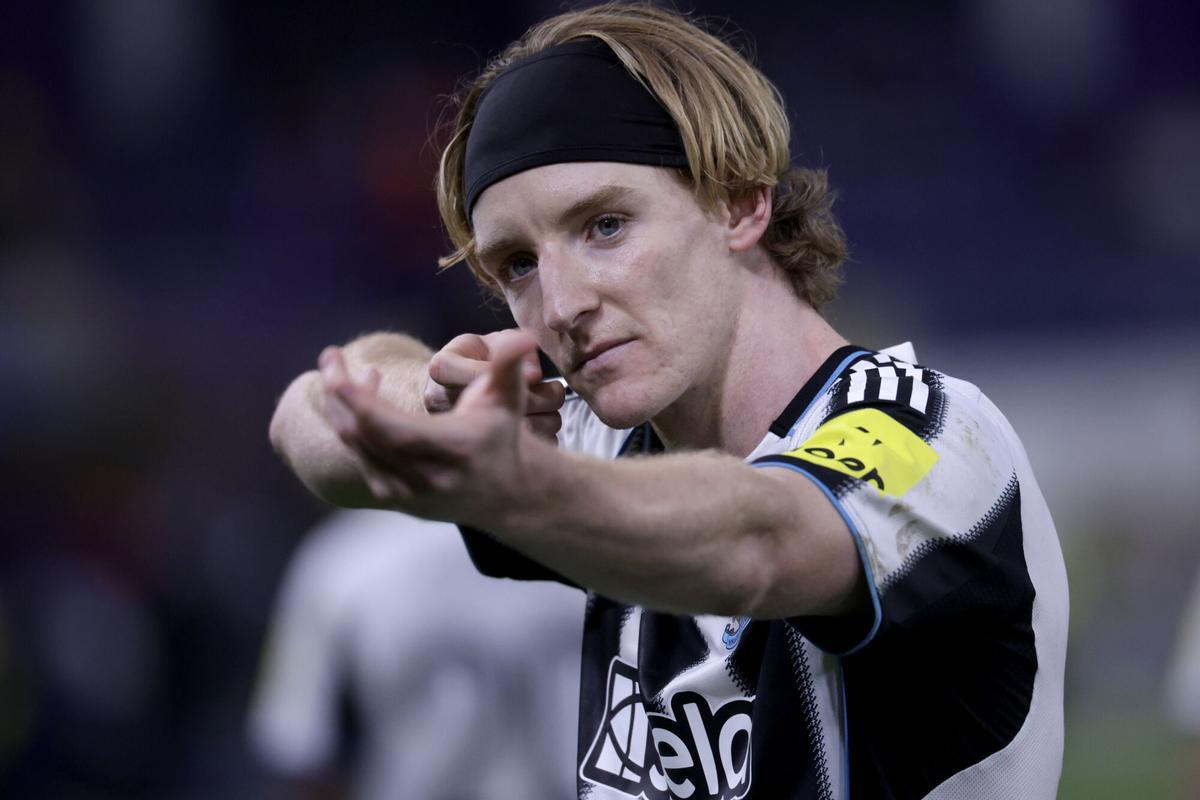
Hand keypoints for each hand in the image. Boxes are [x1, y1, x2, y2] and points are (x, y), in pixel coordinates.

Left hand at [317, 330, 553, 521]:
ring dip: (345, 406)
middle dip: (338, 392)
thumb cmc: (502, 435)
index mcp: (451, 449)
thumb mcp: (509, 398)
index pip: (385, 425)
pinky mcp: (393, 498)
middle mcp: (424, 477)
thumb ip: (508, 365)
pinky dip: (353, 426)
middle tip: (331, 356)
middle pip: (359, 432)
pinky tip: (366, 402)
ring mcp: (405, 492)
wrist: (506, 494)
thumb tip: (520, 337)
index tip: (334, 365)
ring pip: (354, 445)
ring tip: (356, 374)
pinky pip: (359, 456)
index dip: (354, 396)